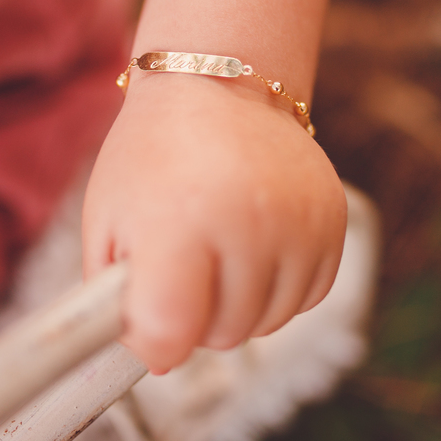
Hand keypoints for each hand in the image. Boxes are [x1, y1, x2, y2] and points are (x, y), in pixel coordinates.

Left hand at [82, 72, 345, 373]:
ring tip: (216, 251)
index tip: (144, 316)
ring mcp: (299, 222)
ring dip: (238, 306)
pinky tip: (253, 245)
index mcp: (179, 220)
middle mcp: (248, 222)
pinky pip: (307, 298)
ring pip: (267, 324)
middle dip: (194, 317)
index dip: (151, 339)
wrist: (218, 81)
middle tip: (181, 266)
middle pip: (221, 336)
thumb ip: (117, 297)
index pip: (170, 331)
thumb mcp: (107, 217)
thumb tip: (157, 360)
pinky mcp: (333, 220)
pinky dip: (277, 287)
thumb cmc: (152, 153)